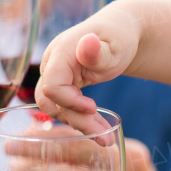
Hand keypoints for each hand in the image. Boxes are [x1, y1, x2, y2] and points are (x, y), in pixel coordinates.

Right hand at [36, 4, 139, 134]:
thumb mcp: (115, 46)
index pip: (52, 86)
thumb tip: (87, 43)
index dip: (70, 102)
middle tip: (104, 138)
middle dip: (76, 121)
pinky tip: (99, 129)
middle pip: (50, 102)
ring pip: (55, 108)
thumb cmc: (118, 37)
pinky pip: (64, 106)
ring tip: (105, 138)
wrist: (119, 32)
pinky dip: (80, 119)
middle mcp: (51, 64)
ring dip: (79, 124)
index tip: (94, 108)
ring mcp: (54, 74)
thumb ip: (98, 51)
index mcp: (60, 53)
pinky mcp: (62, 84)